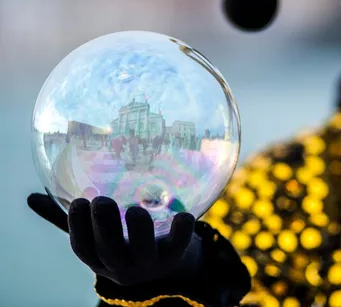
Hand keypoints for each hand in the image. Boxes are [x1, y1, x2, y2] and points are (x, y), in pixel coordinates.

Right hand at [27, 193, 249, 304]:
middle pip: (111, 251)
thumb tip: (32, 199)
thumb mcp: (96, 233)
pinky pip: (178, 247)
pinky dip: (182, 233)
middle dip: (105, 227)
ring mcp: (149, 263)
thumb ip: (66, 217)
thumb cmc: (122, 240)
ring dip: (139, 232)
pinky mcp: (175, 257)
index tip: (79, 201)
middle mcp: (122, 264)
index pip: (84, 247)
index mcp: (100, 257)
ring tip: (136, 210)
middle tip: (103, 201)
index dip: (78, 227)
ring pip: (143, 252)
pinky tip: (184, 214)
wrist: (163, 262)